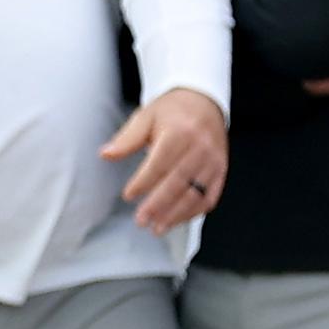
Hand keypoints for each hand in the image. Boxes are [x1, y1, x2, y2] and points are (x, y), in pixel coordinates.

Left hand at [103, 88, 229, 232]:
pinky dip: (194, 212)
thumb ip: (127, 139)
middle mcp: (201, 148)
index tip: (128, 195)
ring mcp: (214, 161)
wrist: (203, 101)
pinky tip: (178, 219)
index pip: (160, 163)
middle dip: (159, 205)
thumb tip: (106, 154)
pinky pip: (210, 197)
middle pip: (179, 182)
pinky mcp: (221, 171)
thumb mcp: (146, 116)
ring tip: (157, 227)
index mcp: (180, 132)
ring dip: (176, 214)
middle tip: (141, 220)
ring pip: (196, 194)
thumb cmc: (172, 110)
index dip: (144, 182)